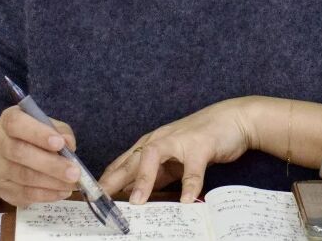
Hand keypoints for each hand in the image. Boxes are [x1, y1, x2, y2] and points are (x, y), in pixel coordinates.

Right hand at [0, 105, 80, 206]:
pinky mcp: (2, 188)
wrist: (5, 157)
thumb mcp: (46, 125)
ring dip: (51, 182)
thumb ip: (60, 131)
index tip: (60, 143)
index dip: (38, 134)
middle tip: (74, 172)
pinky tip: (62, 192)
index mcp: (8, 121)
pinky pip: (24, 194)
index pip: (17, 124)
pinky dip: (46, 195)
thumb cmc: (32, 136)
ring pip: (23, 176)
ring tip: (72, 184)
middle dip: (51, 164)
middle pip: (20, 153)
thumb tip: (69, 144)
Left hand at [99, 98, 256, 203]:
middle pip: (131, 161)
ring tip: (138, 201)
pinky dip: (190, 184)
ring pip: (155, 157)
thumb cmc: (201, 141)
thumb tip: (132, 198)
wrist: (233, 119)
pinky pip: (193, 167)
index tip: (88, 198)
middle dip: (113, 180)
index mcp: (150, 145)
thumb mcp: (172, 161)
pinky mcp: (201, 145)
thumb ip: (154, 177)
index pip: (121, 165)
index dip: (105, 181)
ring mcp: (179, 141)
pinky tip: (187, 200)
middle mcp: (160, 140)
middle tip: (98, 199)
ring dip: (144, 179)